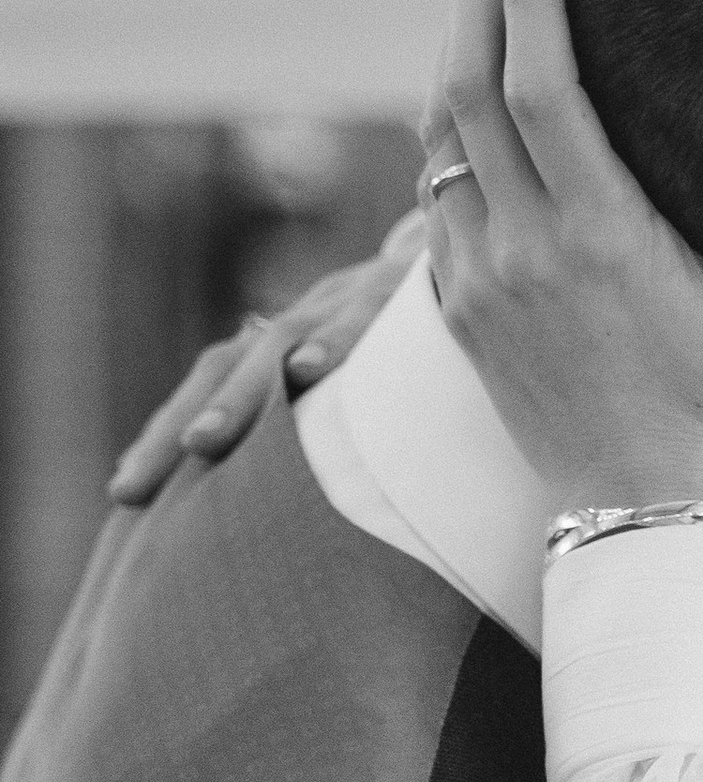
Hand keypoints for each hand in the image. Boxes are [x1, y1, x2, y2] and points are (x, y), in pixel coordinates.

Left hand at [109, 212, 424, 504]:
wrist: (499, 249)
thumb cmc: (448, 343)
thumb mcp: (391, 387)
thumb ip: (344, 433)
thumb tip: (312, 532)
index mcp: (300, 340)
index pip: (216, 380)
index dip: (165, 430)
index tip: (124, 492)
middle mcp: (313, 314)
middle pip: (227, 366)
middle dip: (175, 425)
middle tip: (129, 488)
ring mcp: (355, 294)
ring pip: (282, 341)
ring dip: (240, 396)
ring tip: (202, 444)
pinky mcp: (407, 284)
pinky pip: (368, 313)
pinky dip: (335, 340)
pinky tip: (309, 370)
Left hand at [422, 0, 702, 515]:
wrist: (644, 516)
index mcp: (600, 240)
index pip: (542, 87)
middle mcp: (523, 251)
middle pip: (467, 86)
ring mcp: (479, 280)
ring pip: (438, 136)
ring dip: (451, 48)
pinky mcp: (459, 308)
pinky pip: (436, 194)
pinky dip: (446, 126)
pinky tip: (469, 88)